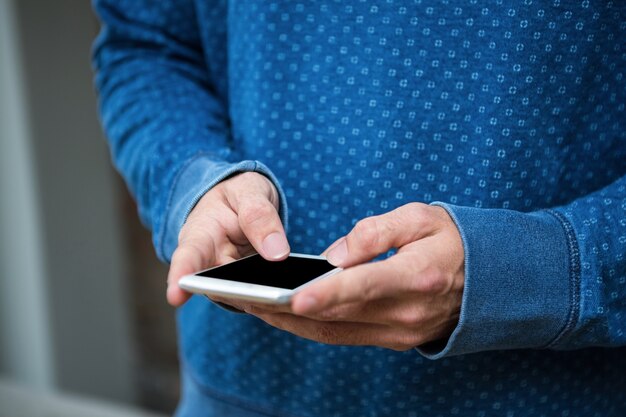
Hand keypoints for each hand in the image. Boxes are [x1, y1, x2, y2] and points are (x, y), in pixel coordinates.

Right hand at [166, 172, 288, 305]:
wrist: (247, 202)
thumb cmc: (241, 195)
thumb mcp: (250, 192)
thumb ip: (260, 216)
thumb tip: (276, 253)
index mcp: (200, 234)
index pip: (187, 257)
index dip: (181, 277)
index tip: (176, 297)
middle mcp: (209, 264)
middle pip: (216, 287)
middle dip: (236, 294)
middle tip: (260, 296)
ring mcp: (229, 280)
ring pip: (242, 297)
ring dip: (262, 300)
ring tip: (285, 296)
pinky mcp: (249, 288)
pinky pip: (261, 299)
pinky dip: (276, 301)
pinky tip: (293, 297)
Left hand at [243, 203, 463, 350]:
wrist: (490, 280)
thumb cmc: (452, 239)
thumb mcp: (420, 217)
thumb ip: (376, 232)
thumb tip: (333, 257)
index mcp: (418, 276)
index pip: (364, 286)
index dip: (327, 292)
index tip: (292, 296)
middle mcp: (407, 313)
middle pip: (339, 315)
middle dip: (289, 309)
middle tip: (247, 298)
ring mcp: (401, 332)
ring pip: (336, 333)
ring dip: (292, 323)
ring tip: (254, 306)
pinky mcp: (395, 340)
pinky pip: (345, 336)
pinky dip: (312, 327)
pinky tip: (285, 315)